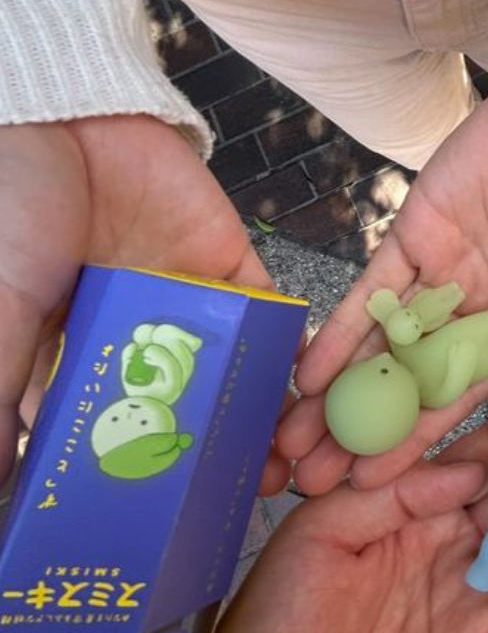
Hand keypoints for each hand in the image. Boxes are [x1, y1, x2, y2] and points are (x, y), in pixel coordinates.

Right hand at [0, 117, 281, 489]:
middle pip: (196, 410)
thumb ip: (4, 403)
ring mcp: (190, 304)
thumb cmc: (8, 215)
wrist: (62, 115)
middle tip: (262, 496)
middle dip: (226, 454)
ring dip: (267, 417)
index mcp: (79, 357)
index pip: (126, 433)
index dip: (156, 476)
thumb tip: (0, 490)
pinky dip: (293, 354)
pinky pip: (271, 316)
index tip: (187, 517)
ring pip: (239, 375)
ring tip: (294, 462)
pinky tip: (312, 397)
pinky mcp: (229, 266)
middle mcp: (141, 339)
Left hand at [277, 63, 487, 494]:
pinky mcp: (412, 237)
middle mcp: (476, 317)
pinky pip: (371, 294)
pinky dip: (340, 332)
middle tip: (313, 482)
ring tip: (293, 443)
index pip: (464, 405)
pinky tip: (308, 377)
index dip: (421, 448)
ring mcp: (441, 279)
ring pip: (382, 348)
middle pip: (411, 387)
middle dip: (364, 434)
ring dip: (339, 394)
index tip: (377, 488)